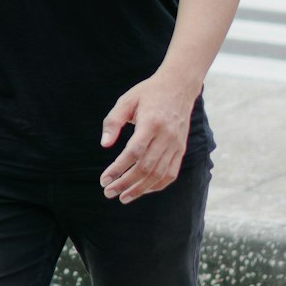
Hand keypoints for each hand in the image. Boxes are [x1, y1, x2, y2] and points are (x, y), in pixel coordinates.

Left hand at [99, 75, 196, 203]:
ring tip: (122, 197)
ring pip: (158, 174)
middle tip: (108, 192)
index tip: (104, 179)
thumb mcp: (126, 101)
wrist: (178, 87)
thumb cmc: (148, 93)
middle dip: (125, 183)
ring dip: (139, 189)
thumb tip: (104, 145)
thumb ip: (113, 122)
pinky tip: (142, 190)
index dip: (118, 168)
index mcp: (151, 122)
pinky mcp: (181, 149)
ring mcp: (176, 144)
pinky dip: (156, 185)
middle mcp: (166, 136)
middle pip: (145, 167)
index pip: (134, 152)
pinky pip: (170, 173)